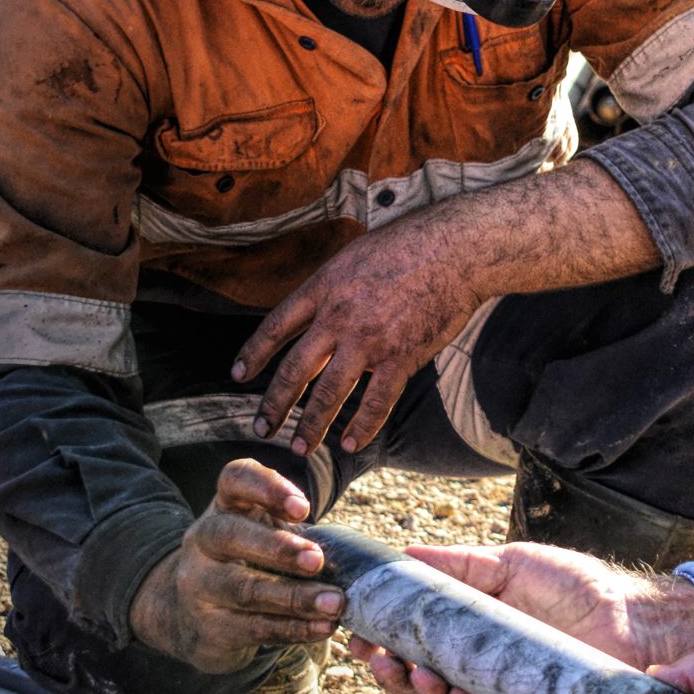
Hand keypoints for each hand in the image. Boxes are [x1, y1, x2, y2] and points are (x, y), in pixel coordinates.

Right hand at [129, 459, 344, 672]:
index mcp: (225, 506)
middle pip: (230, 535)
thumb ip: (299, 535)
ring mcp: (199, 585)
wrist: (193, 616)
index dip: (266, 487)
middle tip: (317, 560)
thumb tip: (358, 559)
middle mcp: (203, 541)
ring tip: (334, 602)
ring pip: (244, 589)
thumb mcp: (265, 536)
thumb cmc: (249, 563)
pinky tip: (322, 627)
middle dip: (277, 548)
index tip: (303, 508)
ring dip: (295, 597)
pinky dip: (293, 629)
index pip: (234, 479)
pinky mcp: (208, 627)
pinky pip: (253, 628)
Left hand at [231, 207, 481, 455]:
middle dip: (274, 403)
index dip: (254, 354)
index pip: (276, 327)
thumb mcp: (353, 256)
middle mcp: (338, 317)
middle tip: (261, 427)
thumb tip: (313, 310)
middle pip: (295, 369)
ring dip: (311, 424)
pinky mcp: (401, 357)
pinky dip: (363, 425)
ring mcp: (369, 340)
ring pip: (329, 393)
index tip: (239, 375)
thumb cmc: (408, 245)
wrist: (454, 250)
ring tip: (300, 447)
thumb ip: (331, 286)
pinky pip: (377, 401)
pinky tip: (351, 442)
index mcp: (323, 288)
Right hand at [345, 540, 693, 693]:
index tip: (360, 635)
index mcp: (475, 631)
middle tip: (376, 661)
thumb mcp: (512, 564)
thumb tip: (404, 554)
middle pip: (424, 680)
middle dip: (394, 674)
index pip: (418, 644)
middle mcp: (483, 667)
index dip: (386, 643)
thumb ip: (460, 566)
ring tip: (411, 675)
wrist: (631, 617)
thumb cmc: (577, 587)